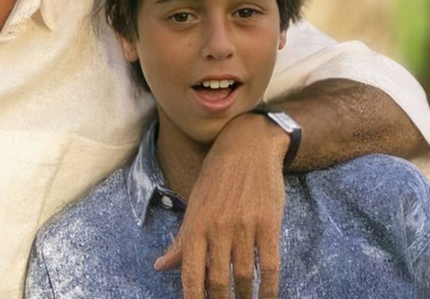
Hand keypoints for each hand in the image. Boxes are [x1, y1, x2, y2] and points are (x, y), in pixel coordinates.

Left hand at [155, 113, 286, 298]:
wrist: (247, 146)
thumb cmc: (216, 176)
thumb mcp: (194, 205)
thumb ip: (181, 240)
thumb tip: (160, 266)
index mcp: (195, 225)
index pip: (191, 274)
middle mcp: (217, 228)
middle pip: (218, 281)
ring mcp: (244, 227)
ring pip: (243, 277)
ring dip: (244, 298)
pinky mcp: (269, 225)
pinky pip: (269, 265)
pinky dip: (269, 288)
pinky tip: (267, 297)